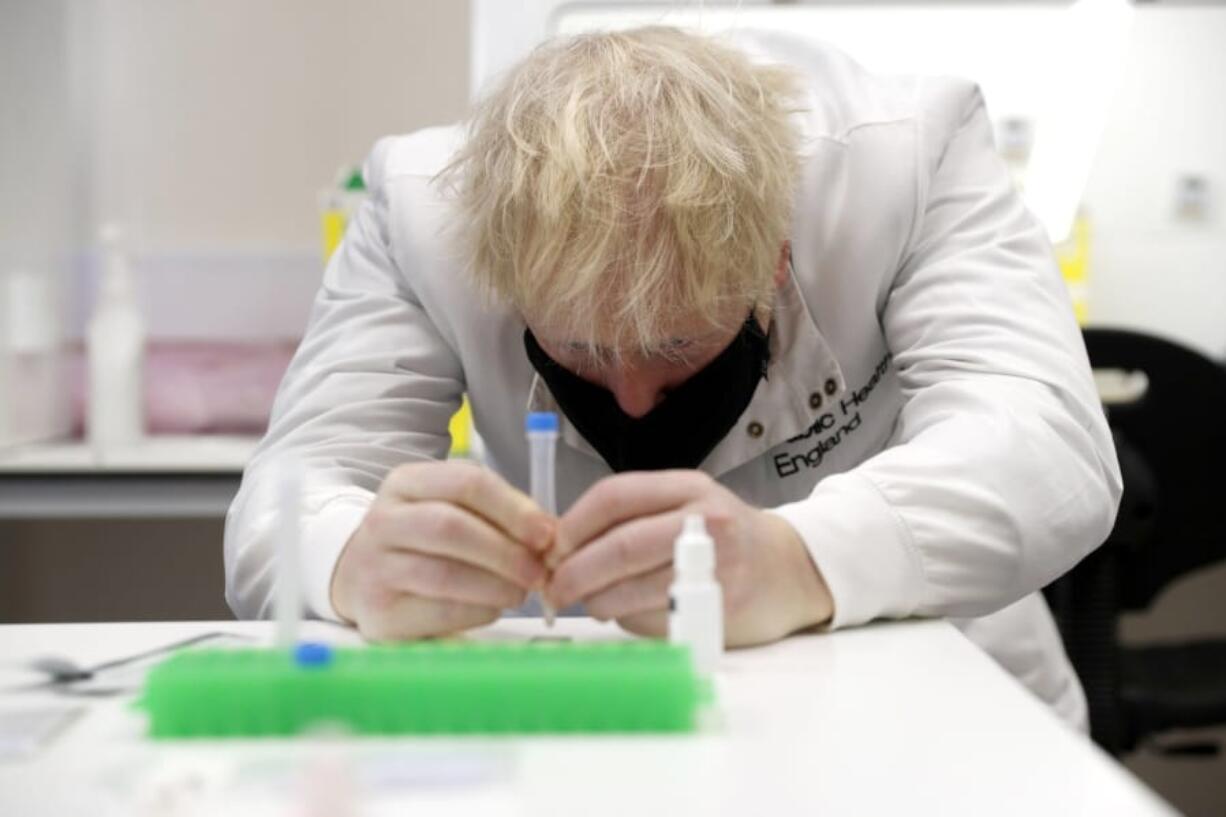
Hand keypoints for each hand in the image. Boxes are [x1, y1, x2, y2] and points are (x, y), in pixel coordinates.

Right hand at [331, 461, 553, 640]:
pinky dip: (479, 610)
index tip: (546, 532)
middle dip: (505, 551)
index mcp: (405, 483)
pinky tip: (493, 607)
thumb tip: (549, 534)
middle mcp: (383, 521)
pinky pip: (441, 612)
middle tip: (539, 571)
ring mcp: (374, 568)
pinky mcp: (380, 614)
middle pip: (450, 527)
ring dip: (496, 585)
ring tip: (520, 591)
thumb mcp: (451, 509)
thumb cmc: (423, 541)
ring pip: (445, 573)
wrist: (360, 576)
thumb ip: (497, 514)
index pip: (465, 482)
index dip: (513, 508)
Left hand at [543, 471, 832, 646]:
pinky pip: (656, 619)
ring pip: (633, 588)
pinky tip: (631, 615)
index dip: (572, 525)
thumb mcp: (683, 507)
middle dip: (575, 572)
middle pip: (621, 546)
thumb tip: (559, 549)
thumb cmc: (723, 537)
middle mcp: (705, 520)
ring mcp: (716, 566)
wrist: (790, 569)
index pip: (614, 497)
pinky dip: (630, 621)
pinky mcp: (720, 607)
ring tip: (591, 604)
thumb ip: (630, 518)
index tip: (549, 548)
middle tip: (554, 590)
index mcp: (687, 487)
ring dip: (598, 602)